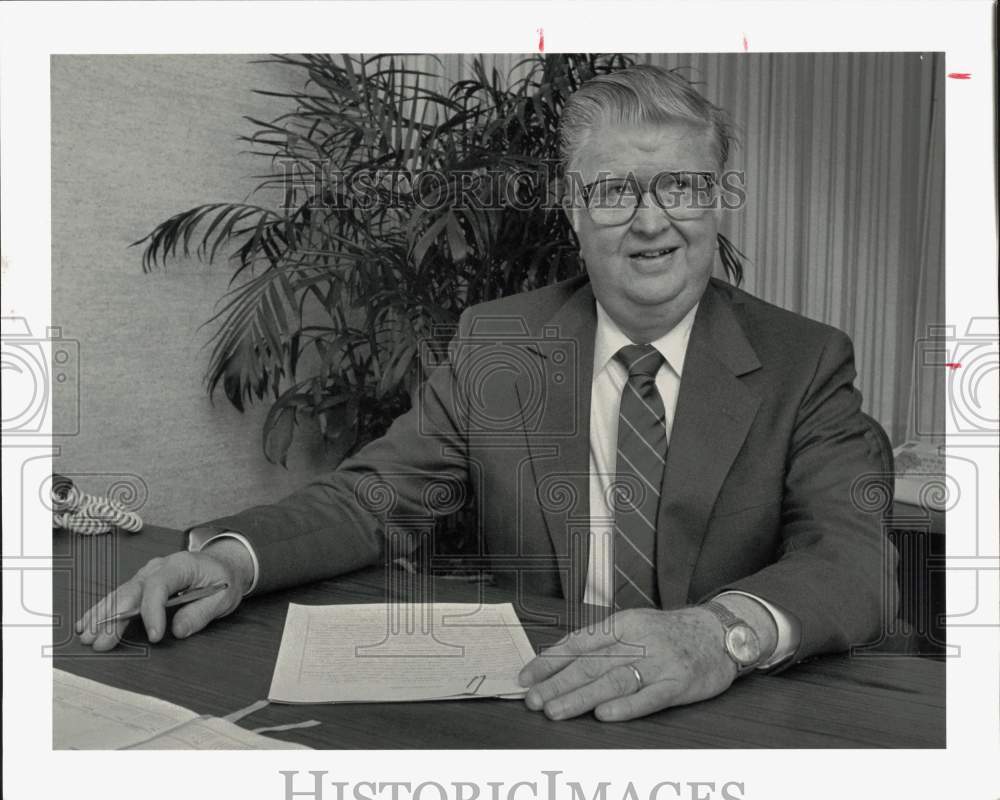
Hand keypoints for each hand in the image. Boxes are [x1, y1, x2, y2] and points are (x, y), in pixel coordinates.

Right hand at [75, 539, 251, 650]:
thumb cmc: (223, 579)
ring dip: (102, 615)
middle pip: (132, 591)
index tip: (154, 636)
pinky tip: (86, 624)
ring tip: (86, 636)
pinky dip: (102, 610)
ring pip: (120, 594)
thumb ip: (201, 613)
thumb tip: (177, 631)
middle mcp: (158, 568)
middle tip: (101, 642)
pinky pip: (120, 597)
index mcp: (181, 565)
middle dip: (115, 617)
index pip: (160, 586)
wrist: (222, 565)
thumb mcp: (223, 597)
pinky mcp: (141, 585)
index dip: (153, 612)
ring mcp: (147, 575)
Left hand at [517, 607, 736, 721]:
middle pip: (591, 664)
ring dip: (580, 697)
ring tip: (555, 710)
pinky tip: (604, 715)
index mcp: (623, 625)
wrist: (719, 634)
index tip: (526, 678)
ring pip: (613, 681)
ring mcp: (659, 663)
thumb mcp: (634, 627)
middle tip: (533, 700)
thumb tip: (559, 662)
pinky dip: (625, 707)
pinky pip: (648, 696)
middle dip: (557, 683)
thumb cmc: (669, 634)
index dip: (550, 661)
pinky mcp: (678, 683)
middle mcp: (638, 641)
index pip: (578, 643)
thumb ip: (601, 643)